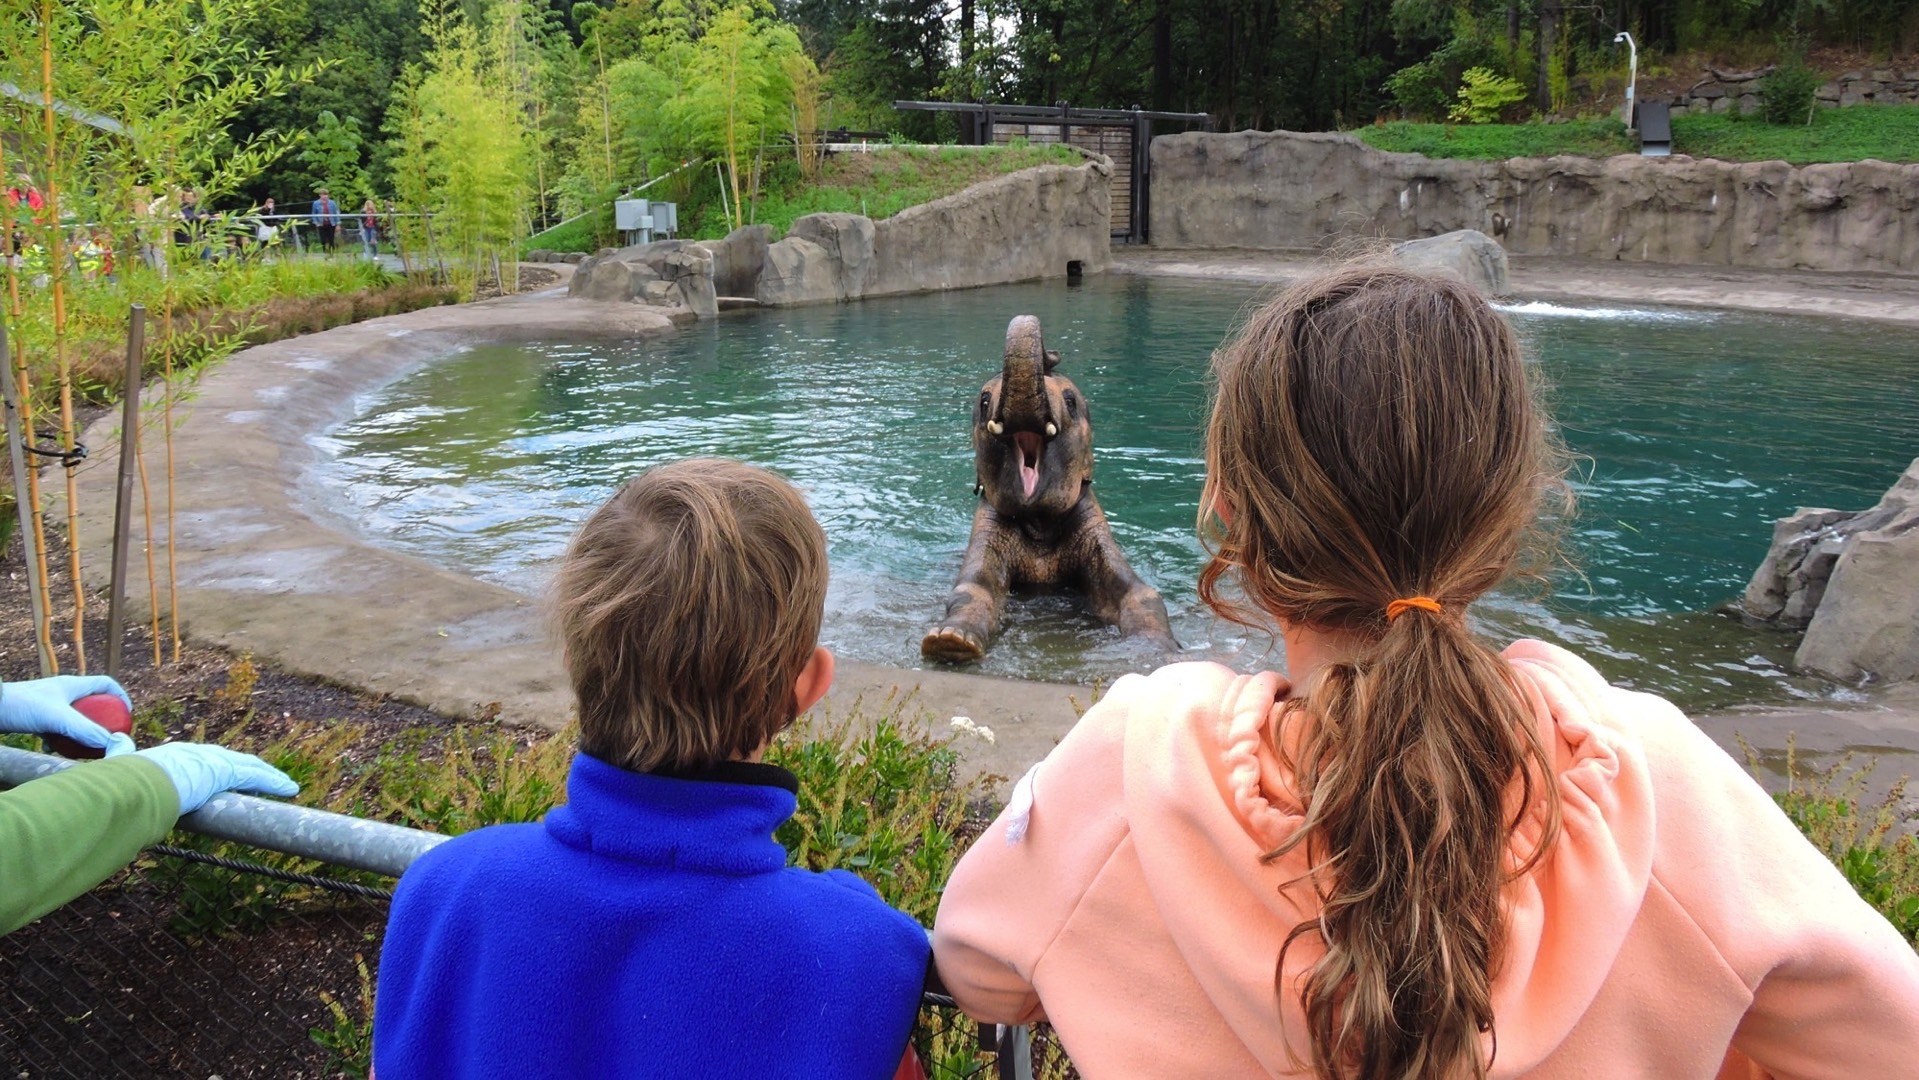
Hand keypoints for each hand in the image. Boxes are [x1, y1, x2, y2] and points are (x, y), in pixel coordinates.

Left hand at [0, 675, 135, 755]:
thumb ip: (85, 731)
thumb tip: (114, 744)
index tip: (126, 717)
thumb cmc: (20, 705)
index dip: (121, 698)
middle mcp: (62, 693)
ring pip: (74, 719)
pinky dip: (59, 739)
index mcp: (72, 685)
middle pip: (92, 705)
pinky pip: (56, 729)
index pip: (106, 685)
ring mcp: (48, 705)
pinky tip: (54, 750)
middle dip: (101, 722)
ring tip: (83, 748)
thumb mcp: (57, 719)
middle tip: (107, 738)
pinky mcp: (35, 717)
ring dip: (80, 733)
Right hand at [135, 743, 300, 814]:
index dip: (218, 767)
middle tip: (262, 781)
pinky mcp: (227, 771)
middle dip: (248, 770)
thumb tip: (116, 739)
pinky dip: (274, 782)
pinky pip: (257, 777)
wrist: (133, 782)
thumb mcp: (120, 766)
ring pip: (249, 768)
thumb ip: (120, 754)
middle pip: (231, 761)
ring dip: (268, 777)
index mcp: (175, 755)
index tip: (226, 775)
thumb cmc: (122, 781)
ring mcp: (213, 760)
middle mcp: (198, 753)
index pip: (204, 760)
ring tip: (284, 786)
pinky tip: (290, 790)